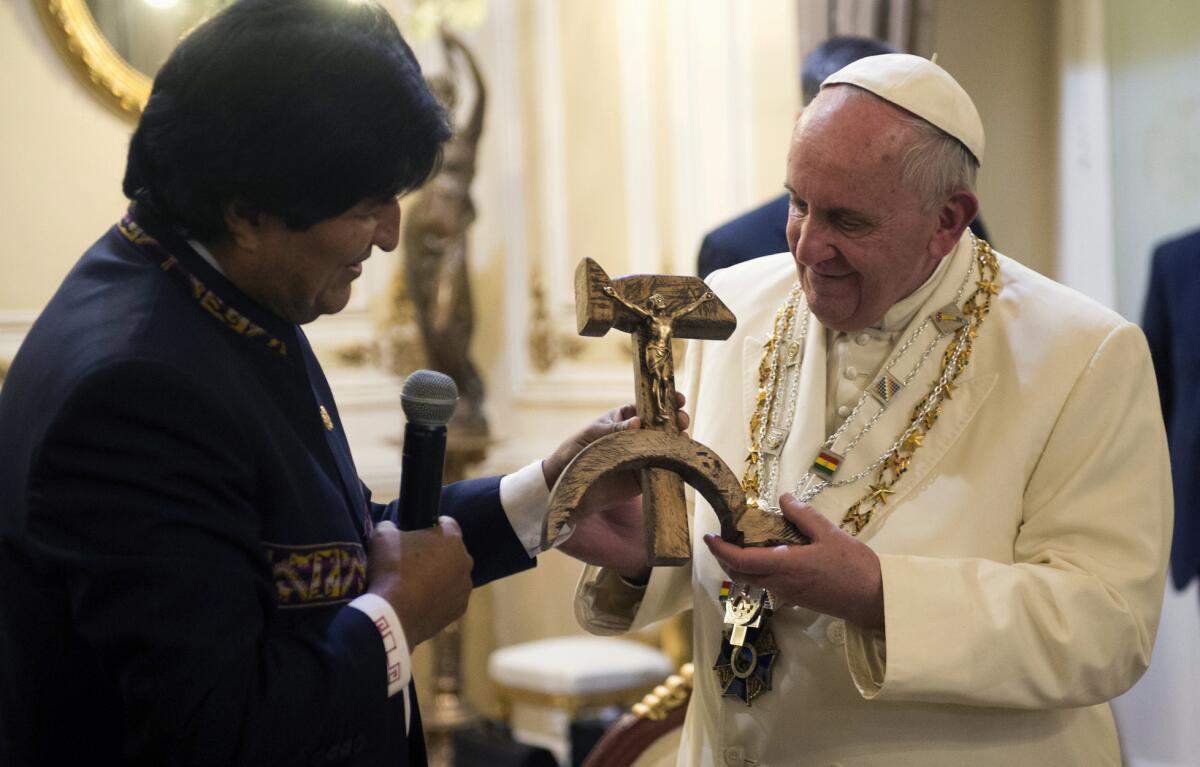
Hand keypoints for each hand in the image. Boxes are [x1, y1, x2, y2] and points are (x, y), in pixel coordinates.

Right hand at [366, 518, 473, 647]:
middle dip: (437, 553)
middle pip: (452, 551)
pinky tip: (421, 602)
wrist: (393, 614)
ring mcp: (464, 588)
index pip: (447, 523)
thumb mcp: (383, 536)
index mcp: (452, 539)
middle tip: (414, 561)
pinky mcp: (460, 610)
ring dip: (440, 576)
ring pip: (453, 576)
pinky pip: (450, 598)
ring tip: (417, 585)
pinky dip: (440, 598)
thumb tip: (392, 528)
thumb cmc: (391, 569)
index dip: (433, 526)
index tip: (419, 532)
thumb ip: (391, 526)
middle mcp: (465, 561)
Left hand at [545, 396, 689, 581]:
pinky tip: (679, 459)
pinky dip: (672, 465)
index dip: (665, 401)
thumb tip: (639, 422)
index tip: (678, 398)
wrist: (567, 485)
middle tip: (682, 420)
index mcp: (625, 419)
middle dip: (676, 421)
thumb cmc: (576, 451)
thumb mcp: (593, 435)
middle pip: (663, 426)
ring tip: (682, 438)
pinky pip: (662, 470)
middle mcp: (638, 437)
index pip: (649, 406)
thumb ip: (616, 430)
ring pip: (666, 447)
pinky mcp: (643, 479)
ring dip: (678, 441)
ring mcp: (642, 457)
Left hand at [703, 494, 884, 628]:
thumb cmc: (853, 566)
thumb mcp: (829, 533)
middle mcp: (779, 584)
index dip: (720, 550)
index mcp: (783, 566)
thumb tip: (784, 498)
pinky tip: (772, 553)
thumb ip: (803, 515)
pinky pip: (768, 583)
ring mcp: (787, 594)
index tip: (709, 537)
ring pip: (753, 580)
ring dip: (742, 564)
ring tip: (747, 541)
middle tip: (724, 537)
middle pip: (740, 574)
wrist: (874, 600)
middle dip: (725, 558)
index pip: (740, 561)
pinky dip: (760, 569)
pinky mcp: (797, 599)